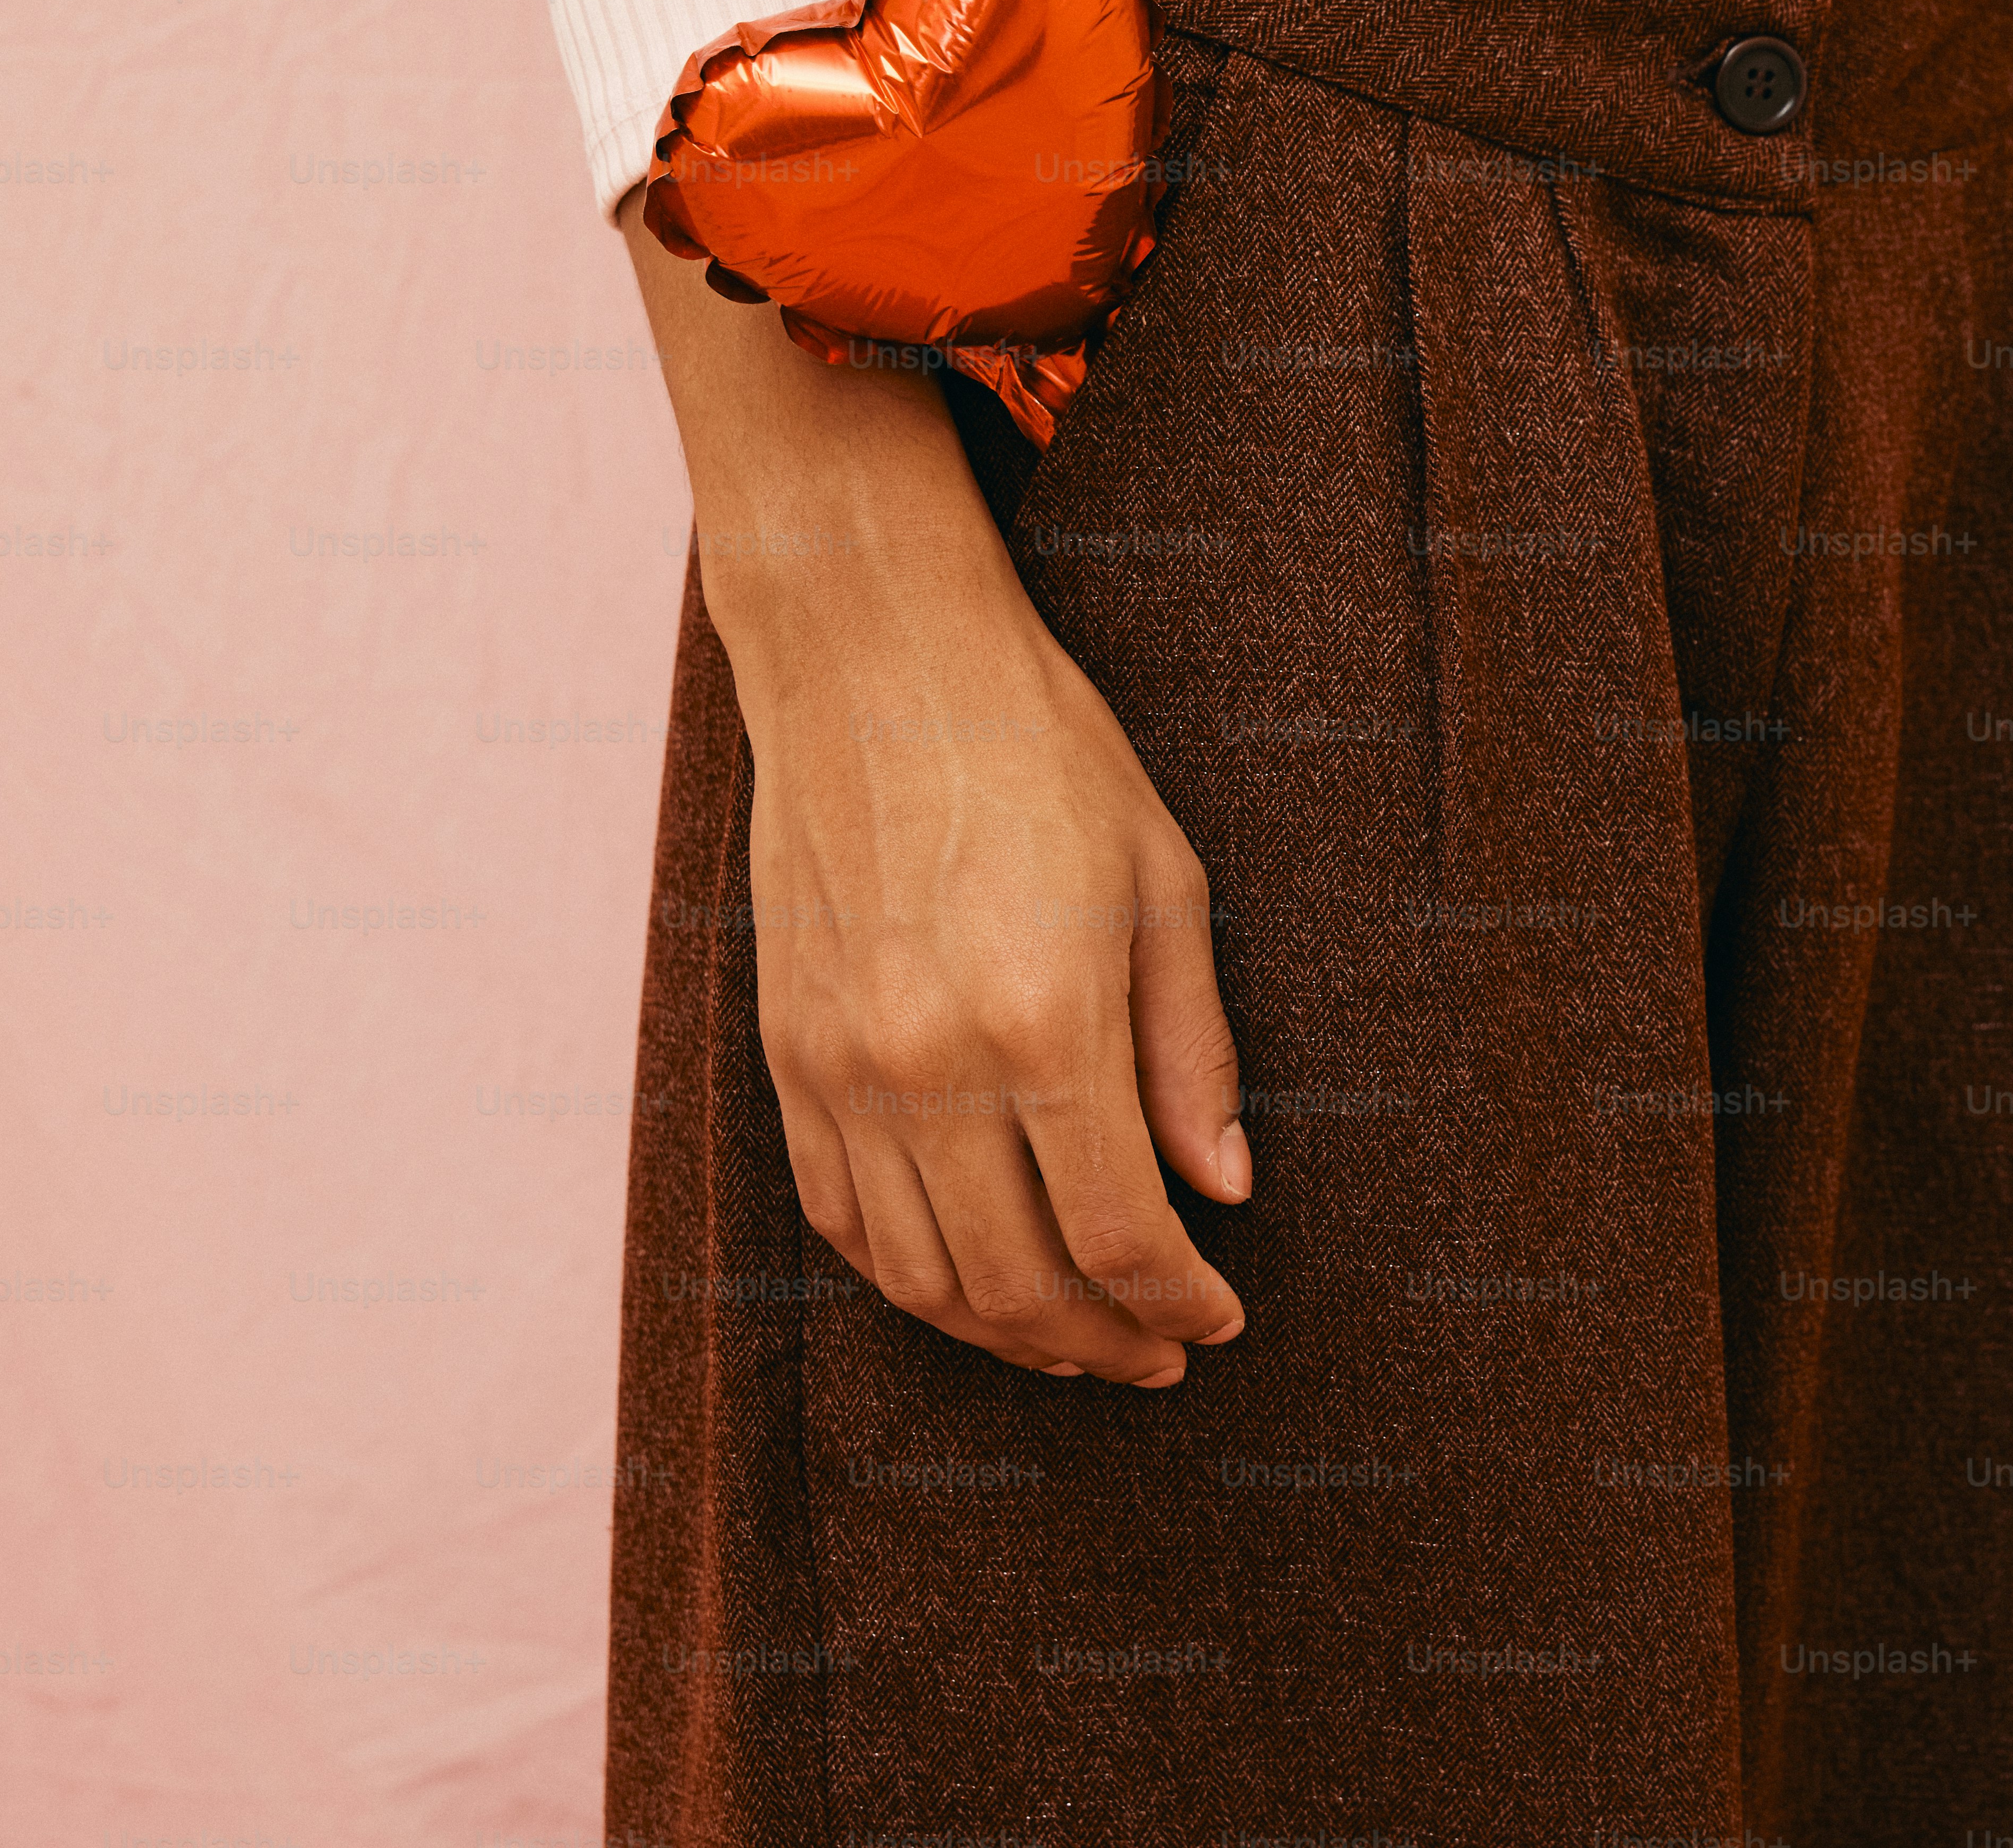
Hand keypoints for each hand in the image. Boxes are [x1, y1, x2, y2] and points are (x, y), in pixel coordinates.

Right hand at [621, 195, 1248, 1383]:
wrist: (876, 659)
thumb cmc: (1045, 753)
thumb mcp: (1164, 886)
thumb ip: (1192, 1054)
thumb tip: (1224, 1191)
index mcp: (1046, 1020)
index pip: (1123, 1233)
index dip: (1180, 1300)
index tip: (1221, 1316)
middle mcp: (931, 1062)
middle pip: (1020, 1281)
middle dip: (1103, 1342)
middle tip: (1161, 1353)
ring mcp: (844, 1066)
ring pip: (922, 1273)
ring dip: (1006, 1331)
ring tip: (1076, 1338)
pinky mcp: (788, 1052)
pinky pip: (841, 1215)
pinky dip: (909, 1276)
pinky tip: (971, 1282)